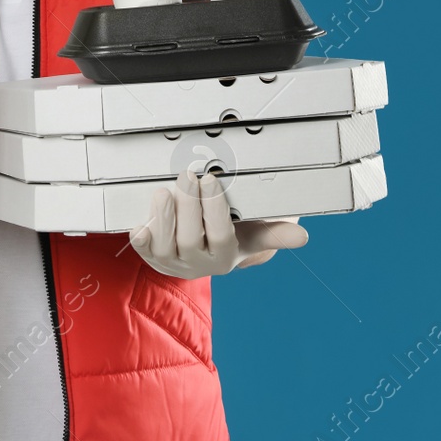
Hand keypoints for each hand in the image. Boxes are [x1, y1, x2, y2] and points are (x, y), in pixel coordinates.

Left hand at [128, 171, 307, 278]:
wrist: (204, 255)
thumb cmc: (232, 236)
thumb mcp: (254, 235)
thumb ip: (274, 234)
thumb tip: (301, 236)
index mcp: (224, 256)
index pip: (221, 234)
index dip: (214, 208)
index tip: (211, 179)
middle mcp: (198, 264)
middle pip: (190, 238)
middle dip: (188, 206)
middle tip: (187, 176)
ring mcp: (173, 263)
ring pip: (165, 246)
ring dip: (163, 218)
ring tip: (164, 192)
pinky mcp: (153, 259)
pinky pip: (144, 252)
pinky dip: (141, 239)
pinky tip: (139, 224)